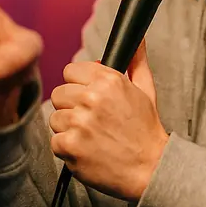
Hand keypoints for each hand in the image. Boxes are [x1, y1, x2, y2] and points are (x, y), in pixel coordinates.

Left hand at [49, 40, 167, 201]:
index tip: (88, 97)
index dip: (79, 85)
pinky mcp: (70, 145)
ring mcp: (80, 122)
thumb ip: (136, 61)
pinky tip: (87, 150)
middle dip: (72, 106)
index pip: (71, 71)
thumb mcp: (145, 90)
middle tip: (92, 120)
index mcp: (109, 80)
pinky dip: (68, 148)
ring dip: (69, 128)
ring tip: (92, 136)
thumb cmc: (145, 130)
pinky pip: (55, 141)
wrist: (150, 168)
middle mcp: (92, 98)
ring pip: (55, 118)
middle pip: (59, 93)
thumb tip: (138, 38)